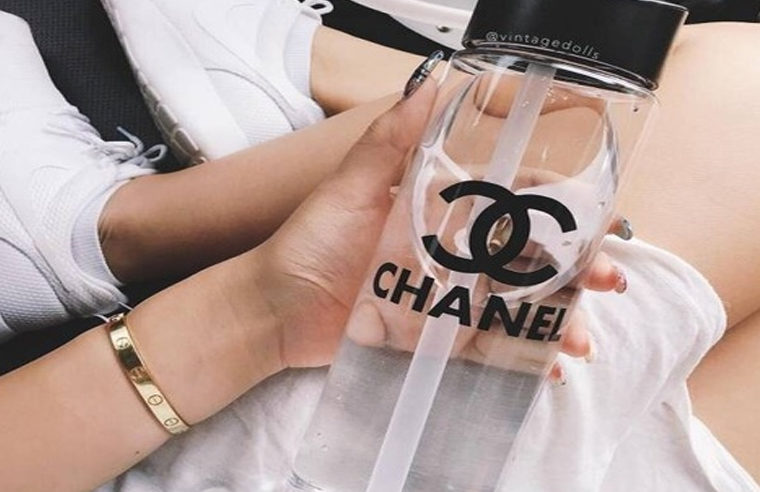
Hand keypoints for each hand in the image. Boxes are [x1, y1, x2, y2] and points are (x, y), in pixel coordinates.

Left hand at [252, 79, 623, 374]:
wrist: (272, 310)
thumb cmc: (309, 243)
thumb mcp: (350, 188)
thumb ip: (389, 141)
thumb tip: (431, 82)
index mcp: (439, 210)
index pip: (511, 202)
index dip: (559, 209)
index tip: (597, 222)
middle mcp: (450, 251)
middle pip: (527, 256)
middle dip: (575, 268)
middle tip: (608, 282)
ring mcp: (446, 297)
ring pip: (515, 303)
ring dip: (556, 317)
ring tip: (581, 340)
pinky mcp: (434, 336)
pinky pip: (486, 345)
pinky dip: (520, 355)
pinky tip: (547, 368)